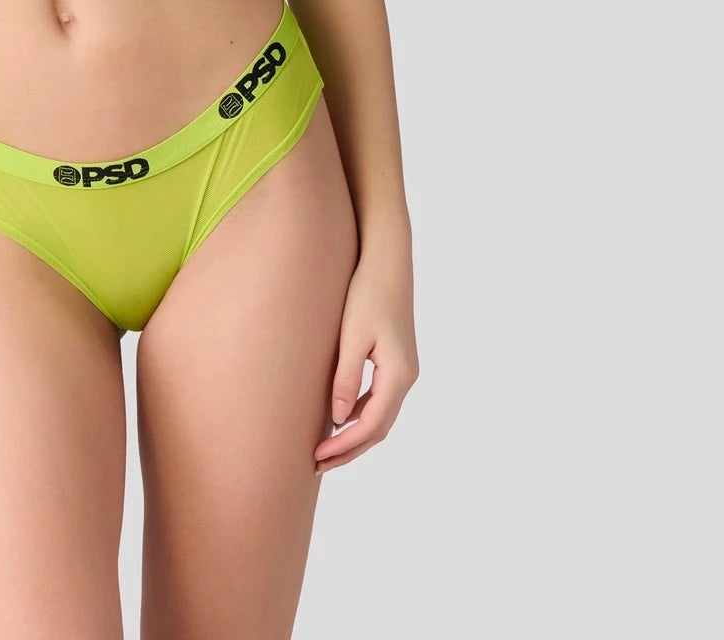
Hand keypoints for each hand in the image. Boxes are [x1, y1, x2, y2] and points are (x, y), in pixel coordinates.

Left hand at [313, 243, 418, 473]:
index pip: (371, 426)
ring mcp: (404, 369)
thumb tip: (337, 419)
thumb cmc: (367, 293)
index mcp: (398, 375)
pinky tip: (338, 415)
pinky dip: (360, 413)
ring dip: (355, 434)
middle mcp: (406, 377)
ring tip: (325, 447)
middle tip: (318, 464)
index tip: (317, 456)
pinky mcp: (396, 360)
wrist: (387, 260)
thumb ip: (345, 379)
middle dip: (350, 449)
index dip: (345, 446)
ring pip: (380, 415)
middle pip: (379, 428)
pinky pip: (379, 398)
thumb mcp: (352, 336)